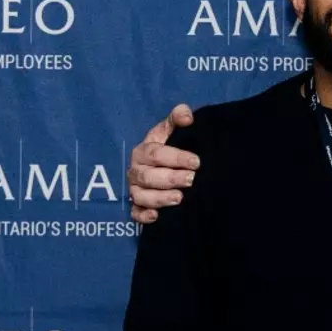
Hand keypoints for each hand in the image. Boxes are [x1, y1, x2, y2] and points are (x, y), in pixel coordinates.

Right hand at [128, 105, 198, 223]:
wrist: (165, 166)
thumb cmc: (169, 148)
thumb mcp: (171, 131)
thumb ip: (177, 119)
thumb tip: (186, 114)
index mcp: (144, 151)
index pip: (155, 153)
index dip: (175, 157)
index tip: (196, 161)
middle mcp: (136, 171)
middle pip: (148, 176)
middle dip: (170, 178)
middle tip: (191, 180)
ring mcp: (135, 190)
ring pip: (140, 196)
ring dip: (159, 198)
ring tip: (179, 198)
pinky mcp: (138, 207)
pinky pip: (135, 214)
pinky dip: (143, 216)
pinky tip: (156, 217)